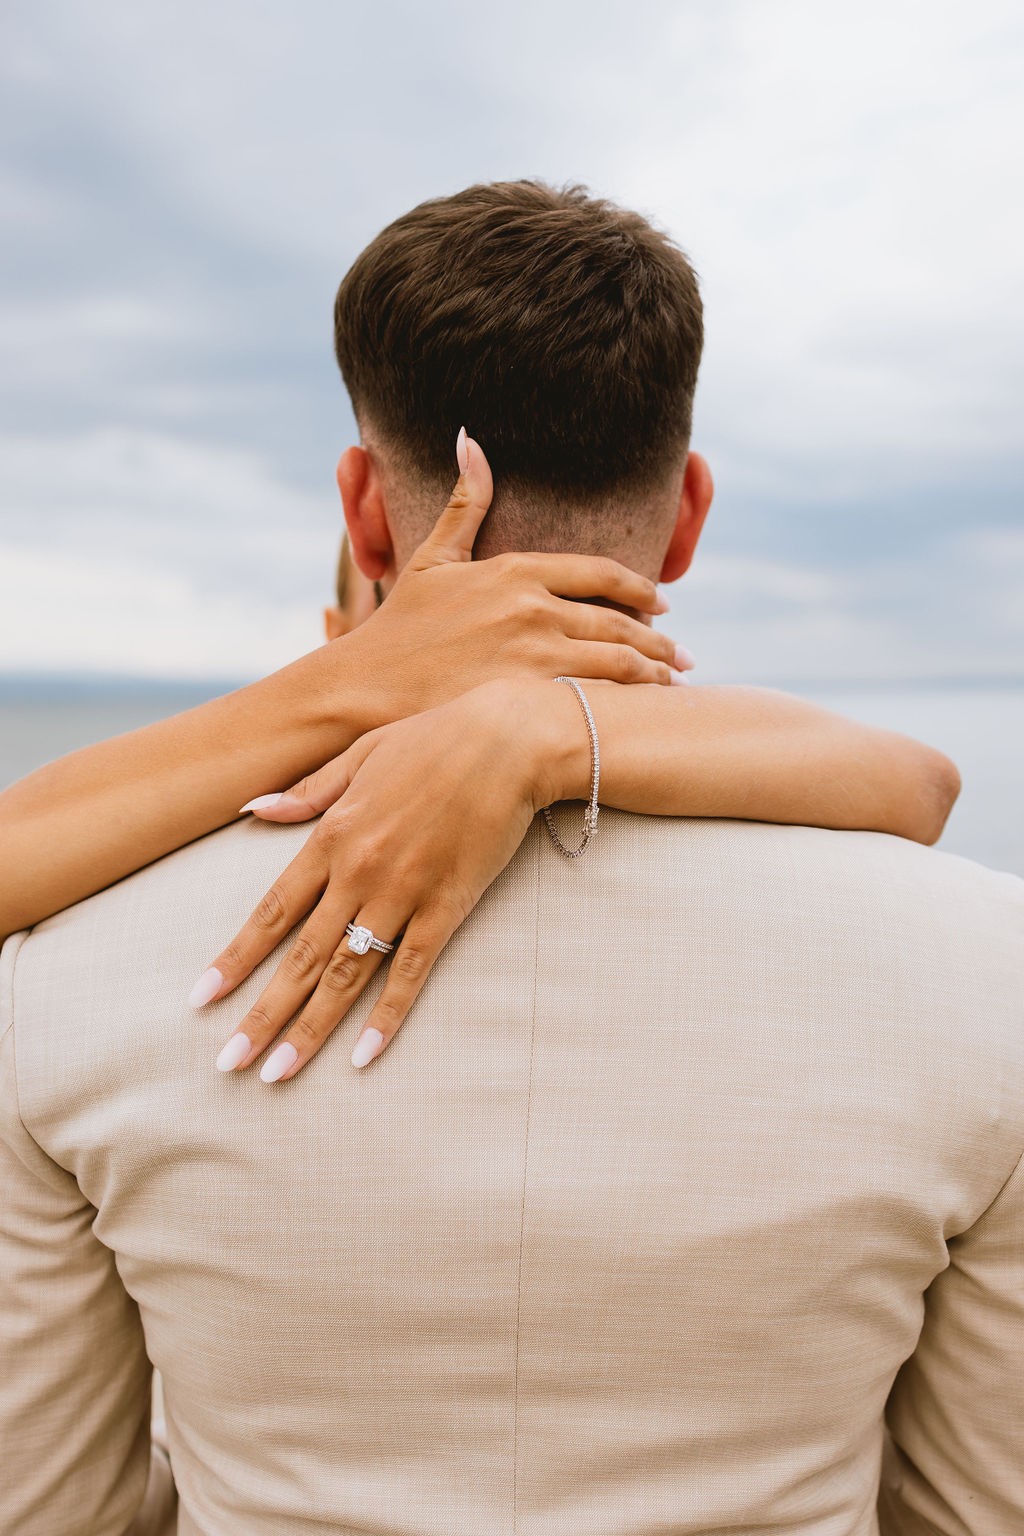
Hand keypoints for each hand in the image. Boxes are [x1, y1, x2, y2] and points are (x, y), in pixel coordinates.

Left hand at [193, 680, 573, 1079]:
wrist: (508, 741)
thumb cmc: (434, 740)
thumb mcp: (360, 755)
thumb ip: (307, 792)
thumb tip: (254, 810)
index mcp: (332, 836)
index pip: (272, 912)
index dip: (235, 959)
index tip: (201, 998)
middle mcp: (359, 872)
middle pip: (301, 957)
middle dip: (261, 1014)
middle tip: (229, 1064)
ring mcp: (403, 894)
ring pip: (348, 974)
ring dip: (311, 1028)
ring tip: (279, 1073)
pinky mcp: (448, 907)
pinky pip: (412, 972)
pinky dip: (387, 1016)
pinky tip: (363, 1056)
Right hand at [338, 431, 689, 722]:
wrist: (364, 688)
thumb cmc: (398, 628)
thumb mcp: (431, 558)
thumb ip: (462, 504)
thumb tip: (470, 439)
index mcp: (515, 571)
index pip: (600, 573)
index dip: (639, 587)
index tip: (661, 602)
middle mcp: (532, 609)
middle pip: (618, 621)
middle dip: (658, 641)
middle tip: (681, 656)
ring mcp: (533, 655)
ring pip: (616, 663)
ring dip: (653, 675)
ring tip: (674, 686)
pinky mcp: (528, 700)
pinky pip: (595, 700)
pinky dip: (627, 706)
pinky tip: (643, 717)